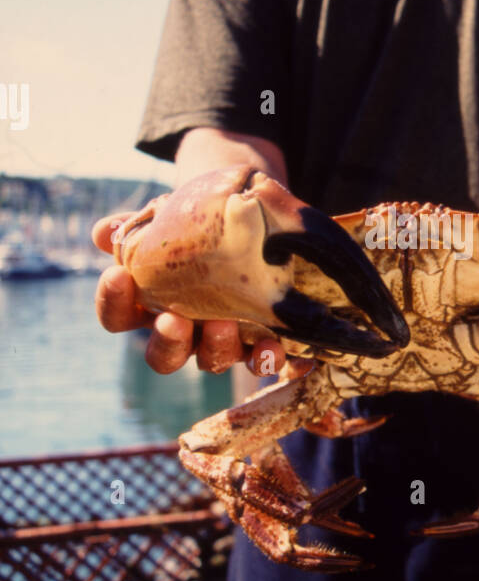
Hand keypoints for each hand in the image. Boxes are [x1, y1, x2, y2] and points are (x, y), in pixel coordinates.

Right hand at [91, 213, 287, 376]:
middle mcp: (183, 334)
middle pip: (163, 357)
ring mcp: (220, 342)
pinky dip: (266, 357)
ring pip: (212, 360)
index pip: (117, 318)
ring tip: (223, 323)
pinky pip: (261, 360)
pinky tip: (272, 346)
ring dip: (216, 346)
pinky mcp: (258, 342)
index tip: (117, 274)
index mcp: (149, 308)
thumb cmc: (193, 230)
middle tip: (173, 319)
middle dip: (168, 341)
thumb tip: (104, 232)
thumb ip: (136, 226)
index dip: (111, 301)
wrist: (244, 226)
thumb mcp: (165, 220)